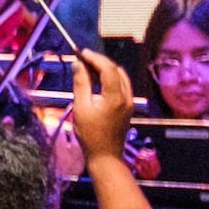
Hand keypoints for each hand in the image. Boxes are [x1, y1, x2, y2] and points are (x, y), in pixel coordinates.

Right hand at [63, 43, 139, 159]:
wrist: (105, 156)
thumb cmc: (91, 135)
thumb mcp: (81, 108)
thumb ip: (80, 83)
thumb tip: (79, 64)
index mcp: (115, 96)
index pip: (108, 68)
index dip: (94, 57)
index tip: (82, 52)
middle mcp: (126, 97)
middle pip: (115, 70)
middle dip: (99, 61)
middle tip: (83, 58)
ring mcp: (129, 102)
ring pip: (120, 76)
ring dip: (105, 69)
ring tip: (88, 67)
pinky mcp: (127, 107)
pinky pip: (121, 85)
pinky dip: (110, 78)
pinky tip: (97, 80)